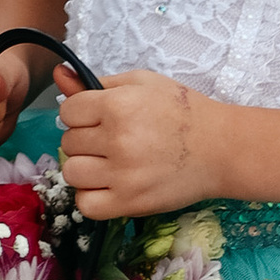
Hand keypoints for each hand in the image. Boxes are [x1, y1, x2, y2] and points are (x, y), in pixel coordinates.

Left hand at [54, 69, 221, 218]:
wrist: (220, 148)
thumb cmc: (181, 110)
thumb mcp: (141, 83)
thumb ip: (95, 82)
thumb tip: (59, 73)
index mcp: (117, 106)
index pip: (68, 112)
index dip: (80, 113)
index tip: (99, 116)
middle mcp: (118, 141)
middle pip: (69, 143)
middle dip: (85, 139)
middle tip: (110, 139)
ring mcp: (124, 176)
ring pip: (72, 173)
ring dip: (85, 168)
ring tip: (107, 163)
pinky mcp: (132, 204)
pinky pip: (86, 205)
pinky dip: (90, 197)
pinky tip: (107, 185)